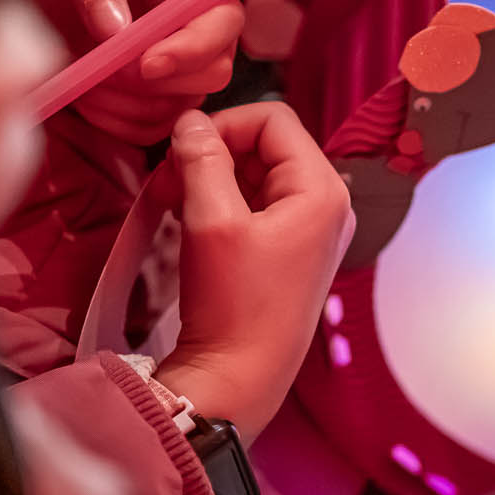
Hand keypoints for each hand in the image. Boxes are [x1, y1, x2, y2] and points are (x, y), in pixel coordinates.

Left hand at [22, 0, 242, 144]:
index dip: (194, 47)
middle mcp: (201, 18)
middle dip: (158, 83)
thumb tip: (117, 29)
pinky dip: (120, 121)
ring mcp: (188, 61)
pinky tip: (88, 96)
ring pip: (185, 104)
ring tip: (84, 77)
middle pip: (216, 70)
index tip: (145, 65)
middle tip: (103, 70)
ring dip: (131, 103)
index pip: (222, 17)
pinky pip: (158, 126)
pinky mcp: (167, 94)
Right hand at [153, 104, 355, 441]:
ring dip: (209, 179)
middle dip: (211, 154)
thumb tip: (189, 120)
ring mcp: (311, 230)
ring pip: (254, 174)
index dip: (222, 124)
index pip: (273, 117)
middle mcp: (327, 204)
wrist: (242, 376)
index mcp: (323, 190)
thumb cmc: (235, 304)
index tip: (183, 153)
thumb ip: (201, 159)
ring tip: (171, 203)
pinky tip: (188, 224)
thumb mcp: (212, 221)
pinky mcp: (291, 251)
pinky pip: (254, 205)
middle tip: (167, 182)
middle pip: (264, 144)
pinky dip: (218, 204)